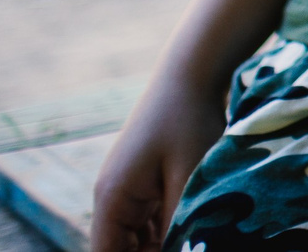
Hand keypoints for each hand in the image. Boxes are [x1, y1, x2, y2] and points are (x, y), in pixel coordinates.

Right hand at [89, 71, 225, 251]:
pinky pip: (150, 223)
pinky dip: (168, 230)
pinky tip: (196, 227)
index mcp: (111, 199)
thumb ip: (179, 223)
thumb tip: (182, 251)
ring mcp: (127, 191)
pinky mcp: (145, 184)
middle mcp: (111, 198)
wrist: (191, 73)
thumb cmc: (190, 120)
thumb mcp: (189, 176)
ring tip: (195, 238)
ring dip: (164, 244)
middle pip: (122, 250)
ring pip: (138, 239)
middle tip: (190, 246)